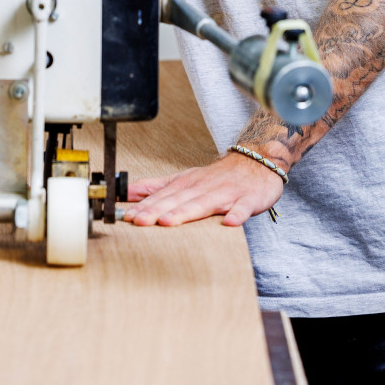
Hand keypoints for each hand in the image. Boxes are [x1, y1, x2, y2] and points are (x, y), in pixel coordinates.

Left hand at [123, 153, 282, 227]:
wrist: (257, 161)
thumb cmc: (217, 176)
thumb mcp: (184, 178)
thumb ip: (156, 187)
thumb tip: (128, 193)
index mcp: (187, 184)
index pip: (162, 196)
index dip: (144, 207)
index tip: (127, 217)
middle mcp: (203, 188)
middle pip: (178, 200)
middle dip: (158, 210)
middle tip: (140, 222)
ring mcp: (226, 193)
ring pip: (204, 204)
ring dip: (186, 212)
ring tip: (169, 222)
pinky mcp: (248, 199)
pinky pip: (242, 208)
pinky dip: (237, 214)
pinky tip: (229, 223)